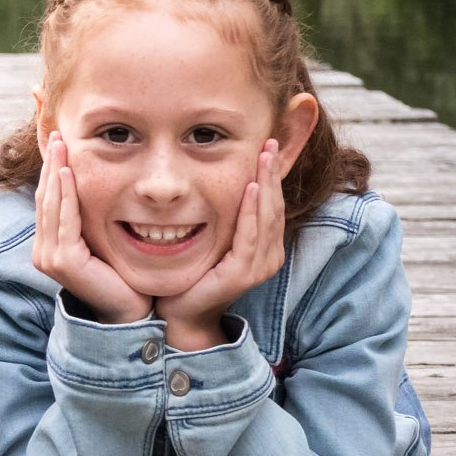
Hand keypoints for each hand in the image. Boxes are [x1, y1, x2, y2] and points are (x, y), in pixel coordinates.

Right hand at [31, 132, 150, 323]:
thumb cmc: (121, 276)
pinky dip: (65, 194)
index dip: (50, 170)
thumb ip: (89, 220)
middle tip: (56, 134)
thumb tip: (90, 188)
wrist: (130, 311)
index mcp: (48, 246)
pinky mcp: (62, 261)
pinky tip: (67, 172)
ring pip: (51, 205)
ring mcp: (49, 257)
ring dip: (54, 172)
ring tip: (60, 145)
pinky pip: (64, 219)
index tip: (57, 142)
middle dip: (49, 164)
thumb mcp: (100, 241)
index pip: (48, 200)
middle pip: (44, 198)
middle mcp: (42, 251)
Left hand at [157, 139, 284, 350]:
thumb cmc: (193, 275)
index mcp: (264, 246)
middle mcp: (268, 255)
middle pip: (274, 205)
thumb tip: (222, 184)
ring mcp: (259, 266)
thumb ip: (224, 218)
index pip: (272, 203)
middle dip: (272, 173)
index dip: (271, 175)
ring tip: (265, 156)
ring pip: (267, 216)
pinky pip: (251, 235)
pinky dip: (252, 211)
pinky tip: (251, 189)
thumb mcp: (213, 240)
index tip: (268, 146)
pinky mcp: (243, 273)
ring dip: (266, 184)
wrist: (180, 313)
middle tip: (270, 142)